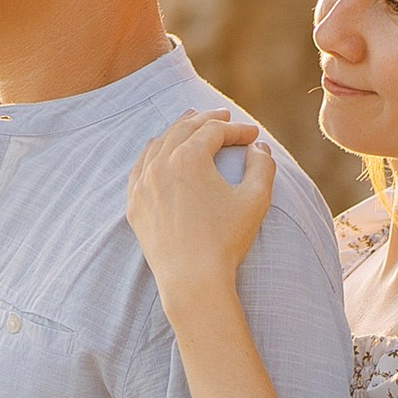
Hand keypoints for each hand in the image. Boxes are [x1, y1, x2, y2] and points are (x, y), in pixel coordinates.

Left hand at [126, 108, 275, 319]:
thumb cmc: (226, 241)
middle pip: (184, 129)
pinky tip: (157, 148)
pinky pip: (140, 167)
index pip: (214, 131)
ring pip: (159, 144)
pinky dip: (151, 152)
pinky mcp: (134, 204)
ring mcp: (143, 183)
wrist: (192, 281)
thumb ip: (262, 166)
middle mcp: (161, 163)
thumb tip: (259, 147)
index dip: (237, 130)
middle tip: (223, 117)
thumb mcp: (255, 200)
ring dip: (177, 130)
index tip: (253, 135)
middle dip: (206, 120)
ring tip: (190, 122)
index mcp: (189, 157)